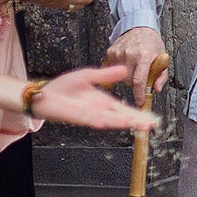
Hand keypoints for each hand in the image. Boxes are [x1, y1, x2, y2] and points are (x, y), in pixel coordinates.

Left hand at [30, 65, 158, 132]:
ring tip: (137, 125)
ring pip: (109, 121)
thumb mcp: (88, 76)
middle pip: (121, 118)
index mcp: (103, 102)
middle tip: (152, 126)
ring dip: (122, 124)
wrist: (45, 94)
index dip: (138, 114)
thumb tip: (124, 70)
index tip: (152, 118)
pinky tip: (108, 122)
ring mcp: (89, 115)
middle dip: (136, 122)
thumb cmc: (64, 87)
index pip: (125, 110)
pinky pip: (90, 120)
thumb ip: (106, 75)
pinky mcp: (77, 117)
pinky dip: (100, 121)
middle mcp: (99, 111)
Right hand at [106, 26, 168, 93]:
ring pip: (120, 76)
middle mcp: (130, 54)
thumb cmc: (152, 44)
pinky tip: (126, 62)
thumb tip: (156, 89)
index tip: (139, 102)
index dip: (139, 94)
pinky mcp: (110, 51)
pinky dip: (119, 69)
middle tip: (139, 75)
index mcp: (145, 56)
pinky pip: (113, 68)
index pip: (139, 81)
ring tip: (134, 66)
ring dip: (127, 76)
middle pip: (128, 81)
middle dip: (134, 83)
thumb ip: (161, 76)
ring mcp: (119, 52)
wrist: (140, 28)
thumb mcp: (162, 58)